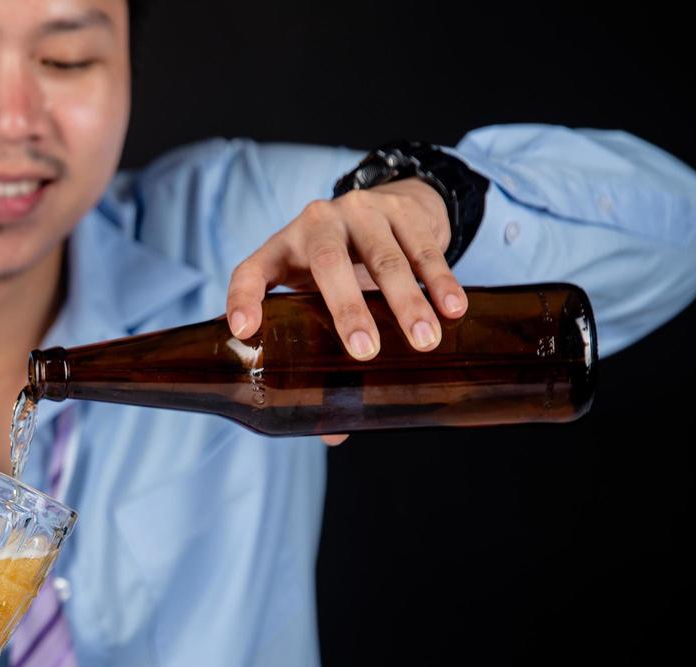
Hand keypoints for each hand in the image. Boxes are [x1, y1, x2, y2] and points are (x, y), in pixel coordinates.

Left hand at [224, 177, 468, 447]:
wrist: (384, 204)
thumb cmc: (336, 267)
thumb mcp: (316, 298)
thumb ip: (318, 354)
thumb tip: (333, 433)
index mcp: (280, 251)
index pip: (249, 273)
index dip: (242, 299)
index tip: (244, 329)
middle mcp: (316, 224)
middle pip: (328, 263)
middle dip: (347, 309)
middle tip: (364, 352)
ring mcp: (361, 212)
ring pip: (384, 257)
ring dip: (406, 301)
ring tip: (424, 341)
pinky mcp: (403, 210)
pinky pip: (424, 247)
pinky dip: (440, 280)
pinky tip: (453, 309)